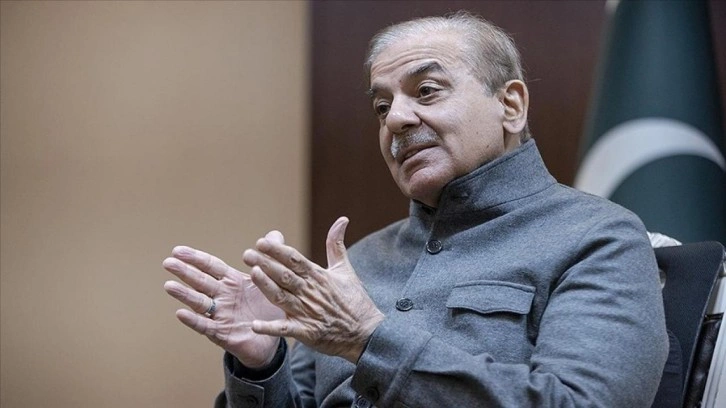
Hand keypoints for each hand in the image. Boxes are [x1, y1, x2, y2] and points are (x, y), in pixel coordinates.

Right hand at [162, 234, 284, 367]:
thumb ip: (270, 259)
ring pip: (199, 302)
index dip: (195, 258)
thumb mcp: (273, 281)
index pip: (211, 266)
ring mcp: (221, 314)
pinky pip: (206, 326)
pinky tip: (181, 313)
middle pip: (201, 281)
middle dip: (184, 272)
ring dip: (184, 294)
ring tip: (169, 285)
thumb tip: (275, 234)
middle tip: (168, 262)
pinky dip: (193, 320)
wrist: (275, 336)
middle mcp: (223, 296)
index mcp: (233, 281)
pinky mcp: (222, 333)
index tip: (177, 250)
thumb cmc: (271, 305)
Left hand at [243, 217, 384, 362]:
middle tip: (246, 254)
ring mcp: (307, 312)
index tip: (261, 242)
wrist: (366, 333)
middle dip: (265, 264)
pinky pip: (285, 329)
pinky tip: (254, 325)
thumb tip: (342, 219)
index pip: (295, 259)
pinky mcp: (306, 332)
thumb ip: (336, 245)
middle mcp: (310, 292)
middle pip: (284, 275)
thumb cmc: (355, 300)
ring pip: (282, 297)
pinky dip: (270, 328)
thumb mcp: (345, 269)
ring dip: (266, 286)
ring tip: (252, 274)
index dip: (278, 250)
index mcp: (318, 276)